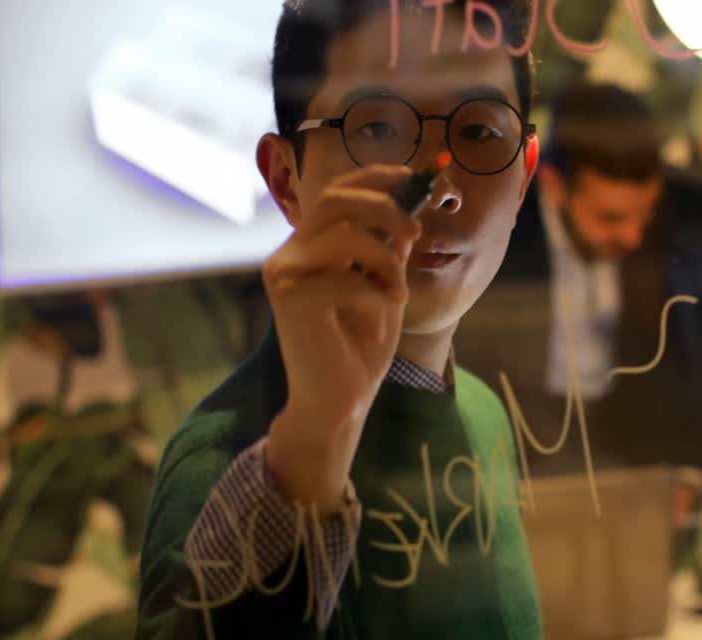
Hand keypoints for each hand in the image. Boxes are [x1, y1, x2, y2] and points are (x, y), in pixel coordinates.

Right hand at [263, 165, 420, 513]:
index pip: (338, 191)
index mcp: (311, 246)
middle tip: (416, 231)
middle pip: (336, 198)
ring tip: (397, 290)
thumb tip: (412, 208)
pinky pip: (347, 278)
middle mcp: (291, 253)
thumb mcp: (385, 288)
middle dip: (386, 206)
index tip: (416, 178)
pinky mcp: (290, 299)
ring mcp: (285, 274)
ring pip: (343, 234)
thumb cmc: (360, 348)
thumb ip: (390, 250)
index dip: (377, 177)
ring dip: (385, 259)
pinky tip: (381, 315)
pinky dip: (376, 293)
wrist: (341, 401)